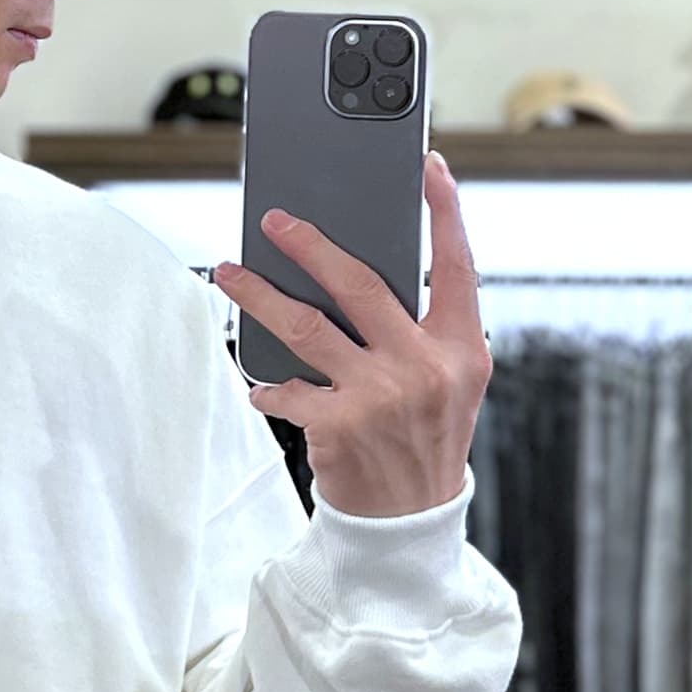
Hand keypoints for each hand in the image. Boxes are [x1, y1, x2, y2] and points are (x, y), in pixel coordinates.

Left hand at [211, 149, 489, 520]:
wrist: (410, 524)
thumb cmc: (423, 444)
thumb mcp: (448, 386)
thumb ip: (421, 333)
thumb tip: (355, 277)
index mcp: (462, 349)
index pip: (459, 266)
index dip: (446, 211)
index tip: (428, 167)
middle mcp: (425, 366)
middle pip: (361, 283)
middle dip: (311, 245)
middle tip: (276, 222)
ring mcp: (381, 395)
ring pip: (306, 325)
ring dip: (259, 296)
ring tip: (229, 275)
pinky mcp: (341, 425)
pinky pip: (288, 388)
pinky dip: (267, 384)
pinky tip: (258, 383)